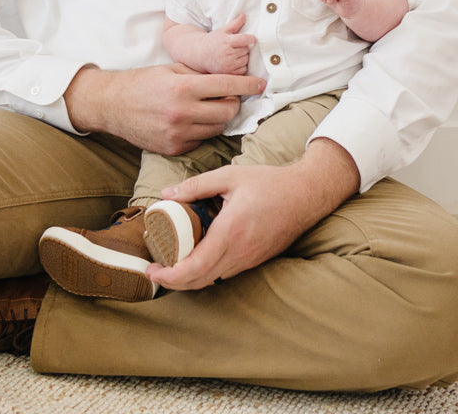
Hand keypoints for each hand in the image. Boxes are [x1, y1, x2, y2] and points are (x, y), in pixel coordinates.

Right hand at [64, 63, 265, 156]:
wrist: (113, 105)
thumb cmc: (144, 82)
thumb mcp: (172, 70)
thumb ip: (201, 75)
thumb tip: (231, 78)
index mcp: (183, 87)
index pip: (227, 86)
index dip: (248, 85)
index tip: (260, 84)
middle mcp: (182, 112)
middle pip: (228, 112)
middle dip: (233, 103)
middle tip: (229, 97)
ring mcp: (178, 133)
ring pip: (217, 128)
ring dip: (219, 118)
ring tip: (210, 108)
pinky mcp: (173, 148)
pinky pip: (201, 140)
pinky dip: (203, 130)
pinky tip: (193, 121)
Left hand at [146, 139, 359, 289]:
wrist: (306, 195)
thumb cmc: (269, 183)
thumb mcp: (229, 176)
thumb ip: (196, 185)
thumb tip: (167, 193)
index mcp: (230, 232)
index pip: (194, 269)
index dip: (169, 276)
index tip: (152, 268)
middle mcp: (239, 253)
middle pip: (199, 281)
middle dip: (173, 281)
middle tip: (154, 268)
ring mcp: (249, 260)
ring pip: (212, 280)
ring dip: (188, 277)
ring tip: (171, 261)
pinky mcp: (256, 260)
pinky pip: (225, 273)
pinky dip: (206, 272)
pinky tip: (196, 255)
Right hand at [198, 14, 255, 74]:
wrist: (200, 55)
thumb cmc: (213, 41)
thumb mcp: (222, 30)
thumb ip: (234, 24)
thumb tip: (243, 15)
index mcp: (227, 41)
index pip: (244, 40)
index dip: (250, 39)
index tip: (253, 38)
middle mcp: (227, 54)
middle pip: (246, 50)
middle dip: (243, 47)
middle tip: (235, 46)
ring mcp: (228, 64)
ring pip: (245, 60)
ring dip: (242, 57)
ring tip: (233, 54)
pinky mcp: (228, 73)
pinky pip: (243, 69)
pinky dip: (240, 66)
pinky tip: (233, 62)